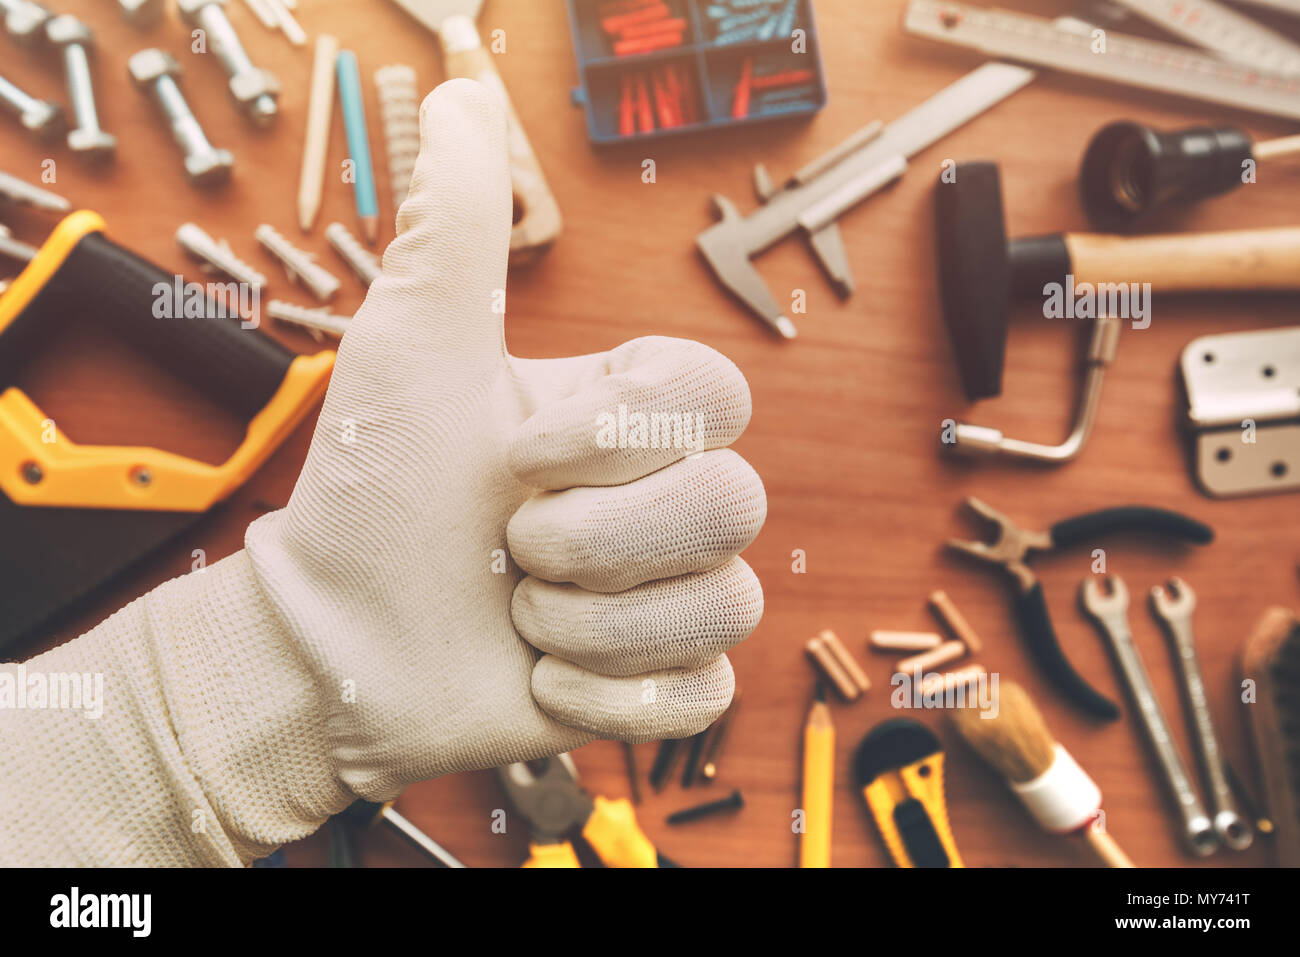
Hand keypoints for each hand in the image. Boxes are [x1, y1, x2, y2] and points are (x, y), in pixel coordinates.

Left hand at [245, 80, 766, 799]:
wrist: (336, 640)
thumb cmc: (372, 487)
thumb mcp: (415, 346)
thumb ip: (455, 225)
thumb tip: (464, 96)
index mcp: (629, 416)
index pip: (716, 395)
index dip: (624, 436)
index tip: (517, 457)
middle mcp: (664, 497)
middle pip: (734, 504)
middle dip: (593, 540)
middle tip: (507, 548)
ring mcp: (670, 591)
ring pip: (725, 603)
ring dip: (593, 620)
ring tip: (519, 611)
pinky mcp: (661, 679)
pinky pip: (702, 690)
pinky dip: (607, 692)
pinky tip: (539, 673)